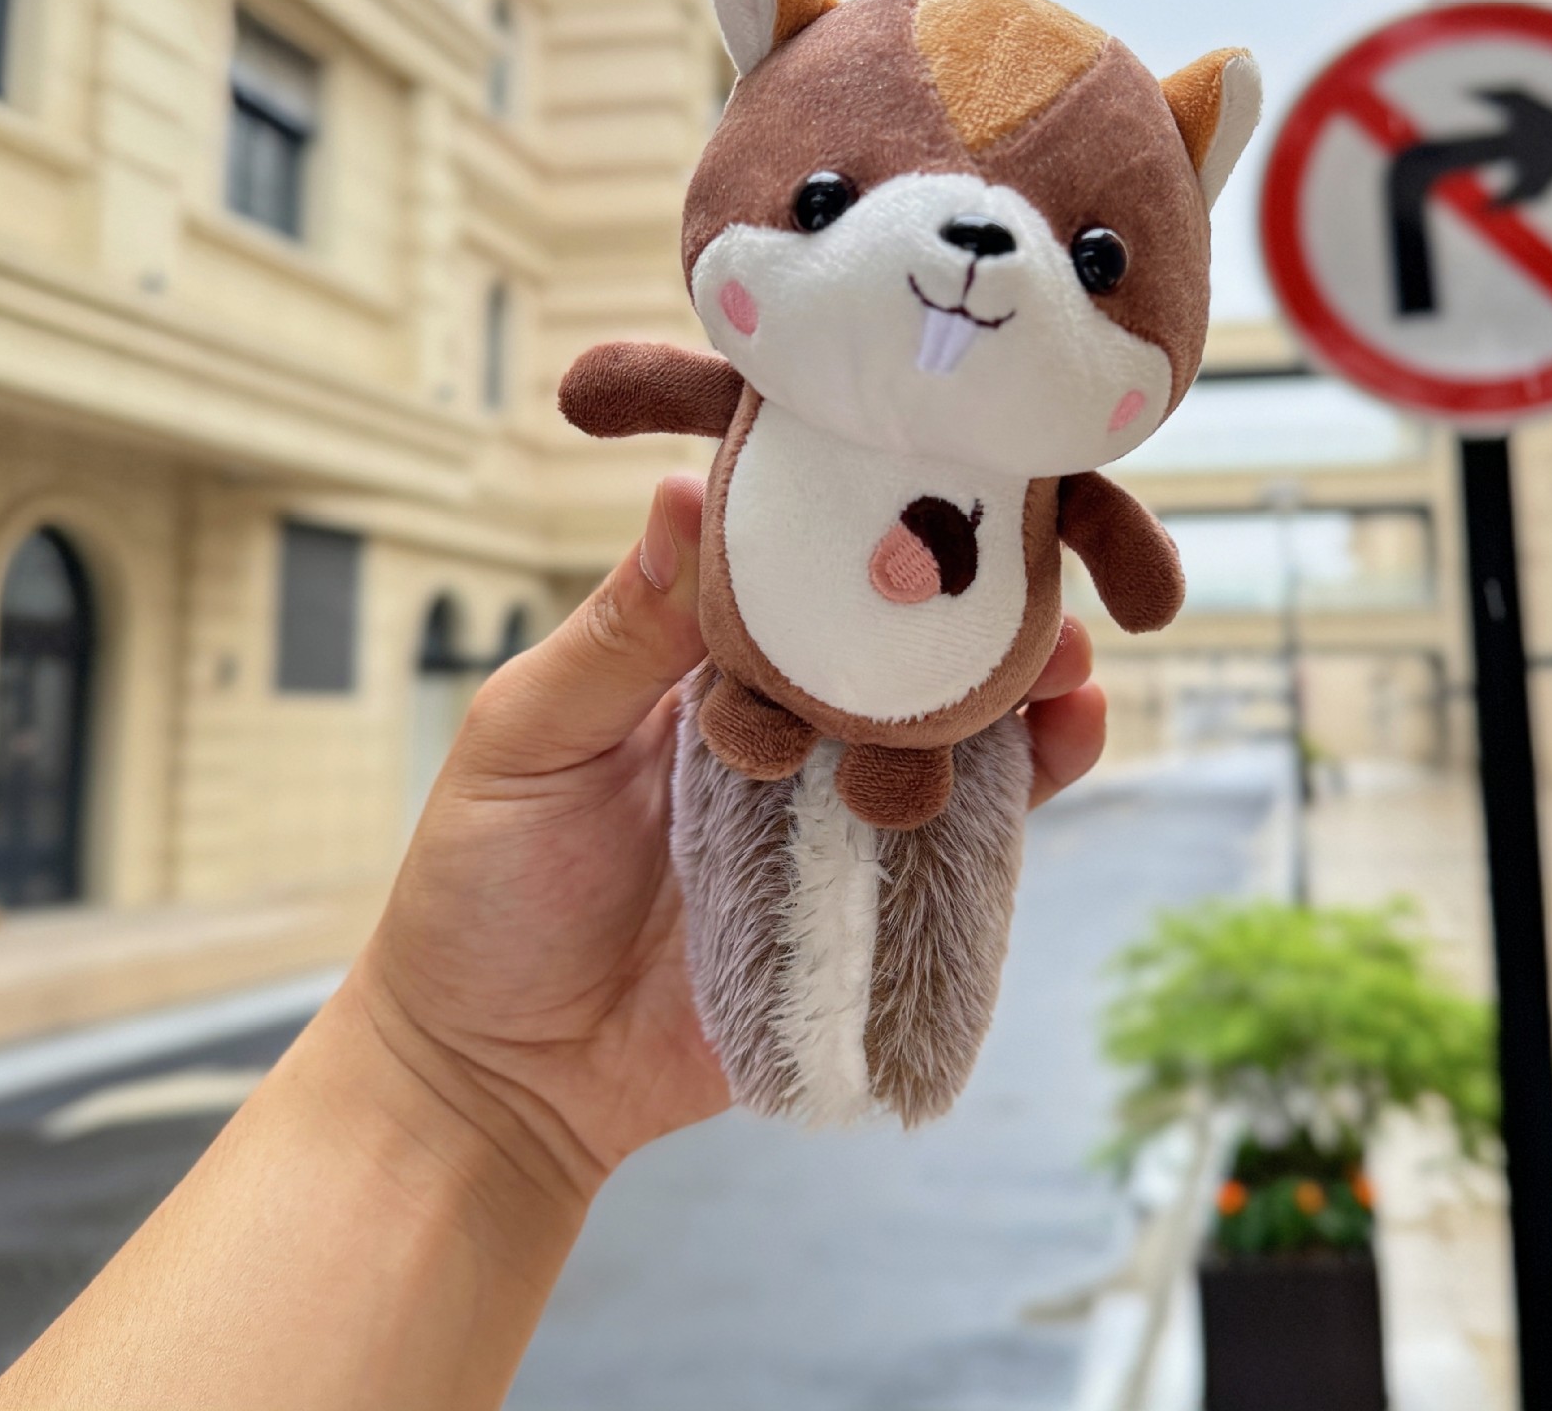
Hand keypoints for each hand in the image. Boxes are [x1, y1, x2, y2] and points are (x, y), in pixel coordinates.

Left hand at [350, 474, 1107, 1202]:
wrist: (505, 1079)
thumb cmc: (484, 888)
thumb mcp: (528, 739)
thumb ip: (620, 633)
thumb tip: (678, 491)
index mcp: (703, 663)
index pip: (798, 570)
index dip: (864, 522)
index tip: (930, 472)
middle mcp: (785, 724)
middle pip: (892, 644)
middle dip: (968, 601)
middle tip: (1030, 569)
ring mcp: (834, 811)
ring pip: (947, 728)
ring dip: (1016, 681)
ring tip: (1067, 653)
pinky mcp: (871, 902)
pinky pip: (964, 838)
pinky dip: (1027, 787)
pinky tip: (1067, 740)